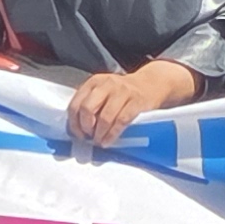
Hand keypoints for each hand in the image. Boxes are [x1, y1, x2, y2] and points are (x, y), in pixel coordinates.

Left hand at [67, 59, 197, 144]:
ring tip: (99, 141)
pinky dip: (112, 135)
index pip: (75, 104)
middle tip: (88, 137)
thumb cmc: (123, 92)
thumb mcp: (104, 91)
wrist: (151, 84)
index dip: (73, 123)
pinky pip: (121, 121)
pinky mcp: (136, 101)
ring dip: (99, 134)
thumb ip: (90, 103)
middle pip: (87, 109)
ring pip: (104, 117)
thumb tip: (77, 129)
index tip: (78, 134)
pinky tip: (108, 141)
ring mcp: (122, 91)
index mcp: (94, 82)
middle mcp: (107, 84)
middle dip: (85, 127)